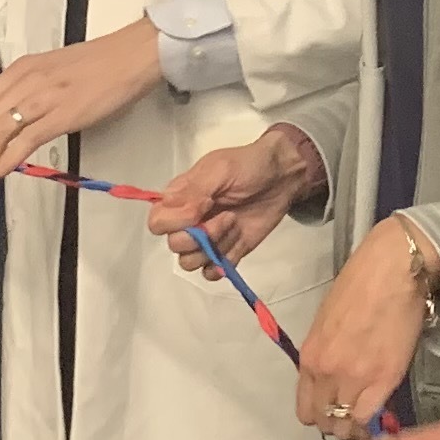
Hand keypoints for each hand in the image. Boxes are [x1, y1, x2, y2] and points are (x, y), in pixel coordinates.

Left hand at [0, 19, 167, 190]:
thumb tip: (13, 120)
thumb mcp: (51, 70)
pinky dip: (8, 159)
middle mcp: (25, 81)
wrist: (130, 57)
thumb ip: (29, 90)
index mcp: (20, 69)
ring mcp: (43, 98)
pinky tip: (2, 172)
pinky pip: (25, 139)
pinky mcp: (62, 115)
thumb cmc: (96, 64)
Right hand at [148, 128, 326, 272]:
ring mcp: (207, 239)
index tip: (199, 209)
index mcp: (180, 198)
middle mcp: (189, 221)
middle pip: (175, 246)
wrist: (282, 177)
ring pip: (190, 262)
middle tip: (226, 216)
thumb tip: (182, 214)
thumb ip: (194, 191)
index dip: (174, 222)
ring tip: (234, 225)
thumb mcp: (220, 169)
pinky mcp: (226, 252)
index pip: (157, 222)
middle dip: (200, 236)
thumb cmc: (249, 166)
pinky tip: (237, 242)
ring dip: (214, 247)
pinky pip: (210, 273)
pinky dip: (223, 262)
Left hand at [297, 215, 436, 435]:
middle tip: (352, 414)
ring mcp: (356, 378)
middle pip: (325, 423)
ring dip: (355, 426)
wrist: (392, 270)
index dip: (320, 415)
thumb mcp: (326, 323)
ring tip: (367, 413)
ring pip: (347, 427)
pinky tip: (380, 412)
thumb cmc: (358, 286)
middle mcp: (327, 373)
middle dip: (337, 424)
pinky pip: (371, 417)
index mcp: (310, 357)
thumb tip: (331, 377)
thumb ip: (324, 354)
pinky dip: (373, 421)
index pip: (305, 409)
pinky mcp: (385, 379)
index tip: (333, 410)